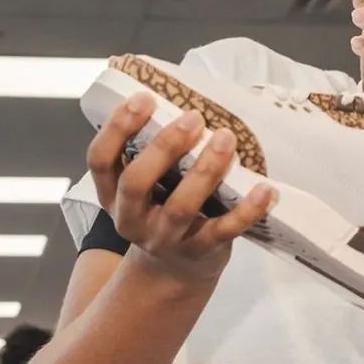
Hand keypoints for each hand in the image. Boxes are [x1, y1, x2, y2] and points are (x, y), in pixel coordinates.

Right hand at [88, 95, 273, 282]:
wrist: (175, 270)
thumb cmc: (161, 209)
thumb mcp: (144, 186)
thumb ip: (150, 152)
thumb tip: (178, 93)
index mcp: (112, 195)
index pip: (99, 160)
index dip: (117, 127)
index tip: (144, 98)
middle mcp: (132, 219)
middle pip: (137, 183)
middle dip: (164, 146)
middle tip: (193, 118)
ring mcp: (165, 239)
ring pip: (181, 206)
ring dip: (205, 170)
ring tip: (226, 139)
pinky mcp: (199, 251)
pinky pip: (223, 231)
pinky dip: (246, 211)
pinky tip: (264, 189)